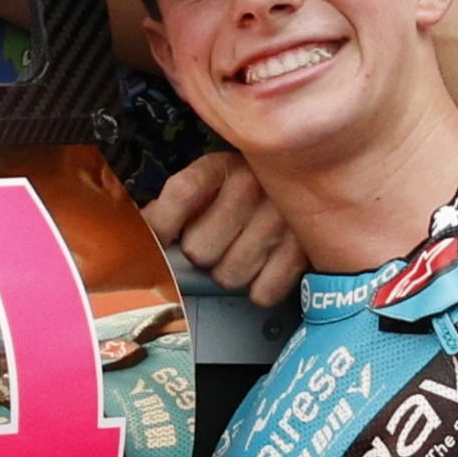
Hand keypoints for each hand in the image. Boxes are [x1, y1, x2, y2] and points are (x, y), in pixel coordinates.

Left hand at [146, 149, 303, 305]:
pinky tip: (266, 265)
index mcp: (223, 165)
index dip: (159, 225)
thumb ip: (176, 202)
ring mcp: (281, 218)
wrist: (316, 178)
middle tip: (218, 240)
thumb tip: (141, 231)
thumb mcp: (214, 178)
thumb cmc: (253, 187)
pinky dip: (261, 286)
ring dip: (231, 270)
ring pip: (228, 275)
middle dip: (204, 252)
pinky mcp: (305, 249)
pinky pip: (262, 291)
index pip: (180, 195)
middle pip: (198, 251)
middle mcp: (253, 186)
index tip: (157, 239)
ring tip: (244, 249)